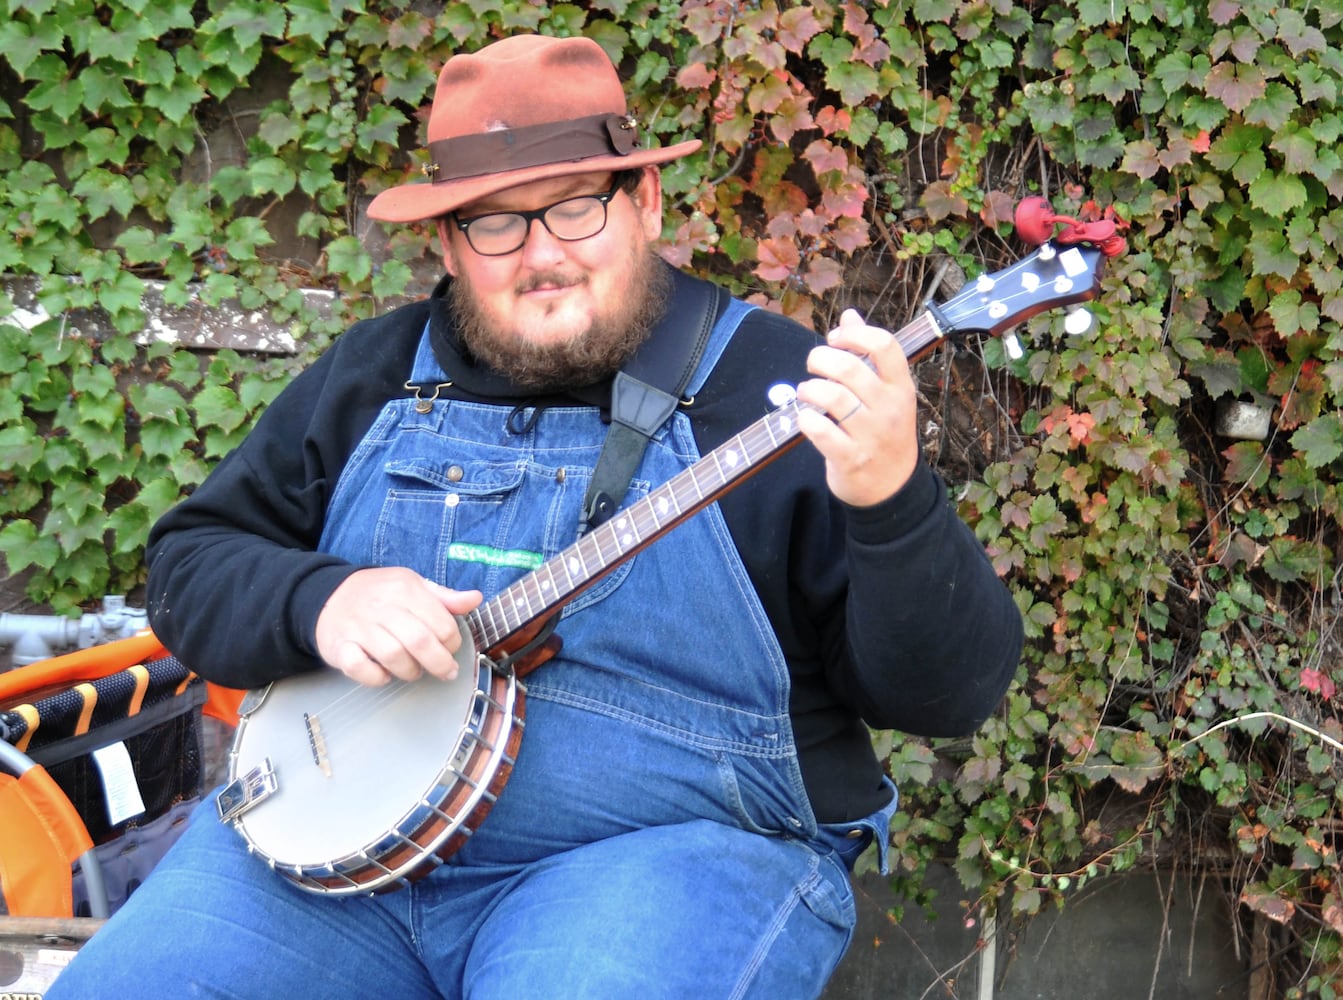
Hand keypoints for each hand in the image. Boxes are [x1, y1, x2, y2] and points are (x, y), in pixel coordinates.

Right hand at [314, 567, 482, 686]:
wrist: (329, 597)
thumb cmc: (378, 595)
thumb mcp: (413, 586)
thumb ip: (444, 597)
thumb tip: (475, 599)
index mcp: (404, 588)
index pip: (441, 622)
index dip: (452, 642)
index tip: (451, 650)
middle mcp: (381, 606)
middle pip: (419, 641)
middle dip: (439, 663)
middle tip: (445, 672)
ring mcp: (358, 626)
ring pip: (393, 656)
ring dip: (410, 671)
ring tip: (413, 671)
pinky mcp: (339, 646)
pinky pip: (360, 668)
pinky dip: (376, 677)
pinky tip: (384, 674)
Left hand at [795, 308, 918, 507]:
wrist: (892, 488)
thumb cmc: (884, 432)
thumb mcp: (886, 393)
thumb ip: (868, 354)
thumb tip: (850, 315)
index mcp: (900, 387)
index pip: (884, 345)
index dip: (852, 334)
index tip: (834, 339)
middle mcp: (889, 408)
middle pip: (849, 367)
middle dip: (819, 359)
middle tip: (812, 367)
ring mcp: (870, 435)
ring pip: (831, 396)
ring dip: (809, 390)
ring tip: (806, 393)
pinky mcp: (850, 458)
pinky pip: (819, 430)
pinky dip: (805, 420)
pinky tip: (806, 419)